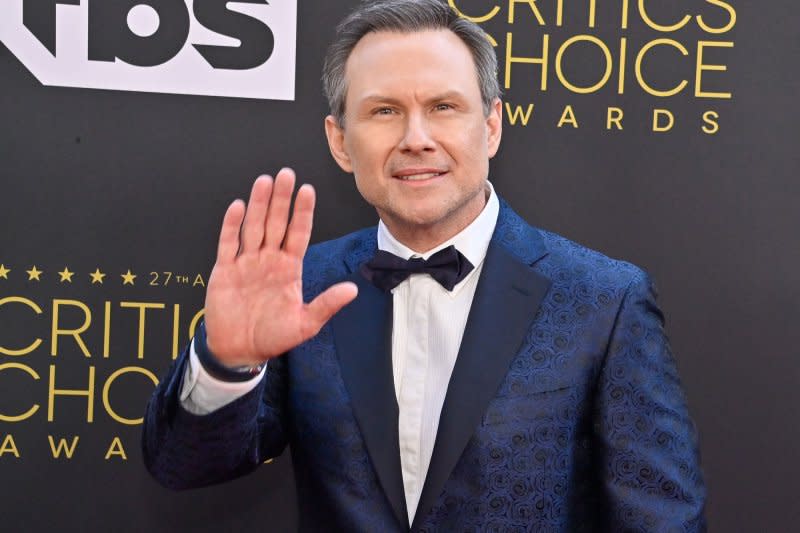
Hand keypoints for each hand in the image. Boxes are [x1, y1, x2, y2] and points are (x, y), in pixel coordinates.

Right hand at [203, 168, 357, 365]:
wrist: (239, 351)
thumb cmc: (273, 337)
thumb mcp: (305, 324)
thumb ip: (326, 305)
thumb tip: (352, 290)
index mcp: (289, 269)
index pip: (298, 233)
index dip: (302, 212)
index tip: (308, 191)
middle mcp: (268, 260)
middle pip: (276, 223)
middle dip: (282, 199)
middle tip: (287, 174)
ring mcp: (246, 263)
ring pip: (253, 227)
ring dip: (259, 205)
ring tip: (265, 181)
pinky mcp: (225, 270)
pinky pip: (228, 243)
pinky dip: (231, 225)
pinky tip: (238, 206)